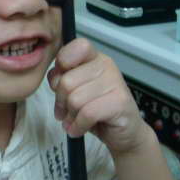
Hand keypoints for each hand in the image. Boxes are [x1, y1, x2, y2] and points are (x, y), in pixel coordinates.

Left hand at [48, 37, 148, 153]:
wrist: (124, 132)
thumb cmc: (97, 110)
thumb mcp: (75, 90)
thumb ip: (62, 77)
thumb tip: (55, 78)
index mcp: (95, 58)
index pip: (76, 47)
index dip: (62, 64)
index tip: (60, 82)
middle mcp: (106, 66)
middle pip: (67, 81)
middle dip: (61, 102)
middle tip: (65, 112)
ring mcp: (115, 83)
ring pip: (75, 99)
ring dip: (70, 117)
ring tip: (74, 121)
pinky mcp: (120, 102)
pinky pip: (87, 113)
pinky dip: (79, 125)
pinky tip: (79, 129)